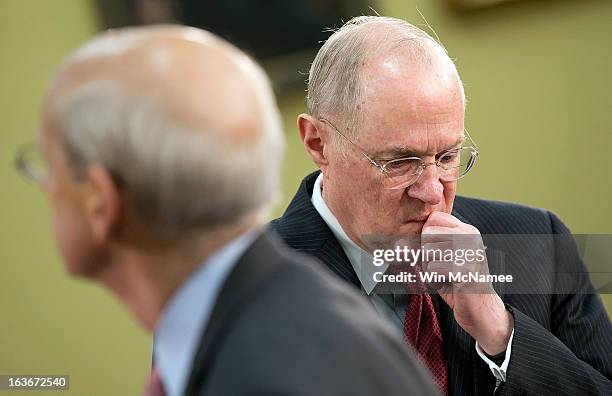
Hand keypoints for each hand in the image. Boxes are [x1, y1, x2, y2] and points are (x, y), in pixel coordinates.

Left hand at [421, 212, 513, 354]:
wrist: (481, 309)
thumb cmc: (456, 282)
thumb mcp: (439, 259)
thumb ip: (422, 247)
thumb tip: (398, 244)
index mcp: (467, 230)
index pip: (433, 218)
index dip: (426, 235)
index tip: (437, 251)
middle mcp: (471, 236)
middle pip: (428, 233)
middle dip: (427, 252)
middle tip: (442, 266)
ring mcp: (469, 251)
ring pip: (428, 250)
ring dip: (430, 267)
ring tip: (447, 275)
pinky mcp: (465, 270)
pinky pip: (432, 268)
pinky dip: (434, 279)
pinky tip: (449, 283)